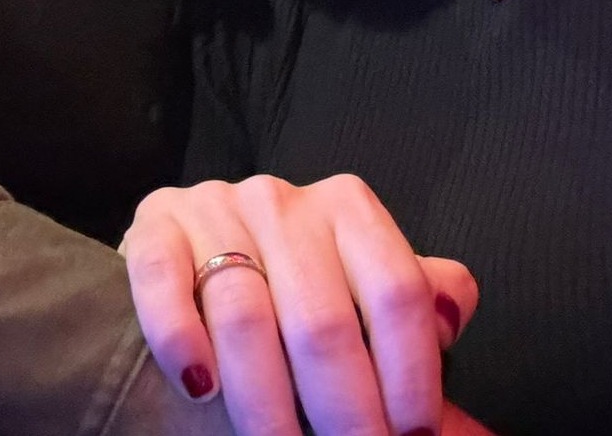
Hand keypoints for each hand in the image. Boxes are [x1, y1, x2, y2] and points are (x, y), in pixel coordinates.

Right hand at [123, 174, 477, 435]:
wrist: (202, 243)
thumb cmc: (301, 280)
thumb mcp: (363, 280)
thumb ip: (417, 298)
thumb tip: (454, 314)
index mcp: (348, 208)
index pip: (397, 291)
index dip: (411, 374)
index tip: (411, 435)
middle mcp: (283, 199)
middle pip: (322, 320)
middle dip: (343, 411)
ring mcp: (216, 207)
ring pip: (245, 315)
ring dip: (265, 403)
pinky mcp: (156, 225)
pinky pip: (165, 282)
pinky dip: (181, 340)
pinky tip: (201, 389)